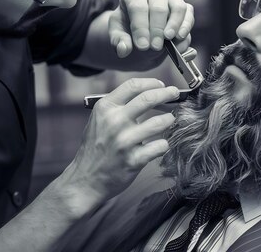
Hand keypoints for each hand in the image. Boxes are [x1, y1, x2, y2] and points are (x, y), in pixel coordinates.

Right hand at [62, 78, 179, 200]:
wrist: (86, 179)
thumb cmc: (96, 148)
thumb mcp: (100, 120)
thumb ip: (119, 106)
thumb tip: (149, 93)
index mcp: (105, 108)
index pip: (133, 86)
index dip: (151, 83)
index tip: (161, 85)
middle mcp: (114, 122)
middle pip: (149, 98)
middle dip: (167, 94)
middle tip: (174, 94)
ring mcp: (124, 141)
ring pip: (159, 122)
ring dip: (169, 119)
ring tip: (169, 120)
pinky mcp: (134, 160)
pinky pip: (160, 146)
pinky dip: (164, 144)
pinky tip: (160, 144)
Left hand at [108, 0, 194, 56]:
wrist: (143, 28)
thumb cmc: (128, 26)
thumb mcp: (117, 33)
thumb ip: (118, 41)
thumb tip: (123, 49)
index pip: (138, 8)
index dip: (141, 28)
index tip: (142, 46)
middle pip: (158, 8)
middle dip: (157, 30)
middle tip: (154, 47)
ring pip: (178, 7)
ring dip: (175, 25)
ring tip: (169, 39)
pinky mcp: (185, 6)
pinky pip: (189, 15)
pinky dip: (186, 28)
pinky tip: (180, 40)